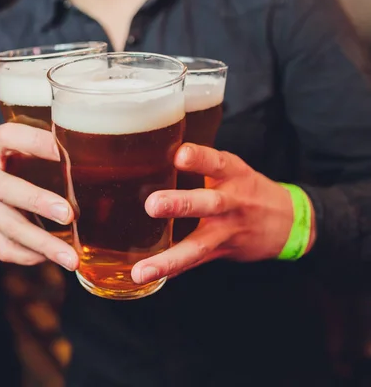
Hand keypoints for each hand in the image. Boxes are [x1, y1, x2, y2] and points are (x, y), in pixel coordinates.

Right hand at [0, 123, 77, 270]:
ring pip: (9, 227)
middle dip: (37, 202)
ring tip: (71, 258)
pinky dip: (31, 255)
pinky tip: (52, 257)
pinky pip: (5, 248)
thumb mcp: (9, 141)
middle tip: (68, 214)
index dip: (34, 142)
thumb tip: (84, 148)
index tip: (62, 151)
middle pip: (5, 190)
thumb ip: (36, 140)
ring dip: (42, 244)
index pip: (8, 137)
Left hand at [132, 143, 316, 284]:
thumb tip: (152, 154)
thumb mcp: (231, 169)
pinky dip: (174, 270)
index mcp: (233, 175)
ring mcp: (228, 230)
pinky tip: (152, 278)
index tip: (179, 155)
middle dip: (181, 204)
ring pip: (200, 244)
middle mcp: (232, 202)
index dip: (199, 158)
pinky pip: (196, 262)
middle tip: (152, 204)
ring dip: (170, 258)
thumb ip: (199, 164)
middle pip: (209, 203)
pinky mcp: (224, 250)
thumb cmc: (247, 189)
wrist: (289, 221)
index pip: (216, 162)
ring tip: (144, 270)